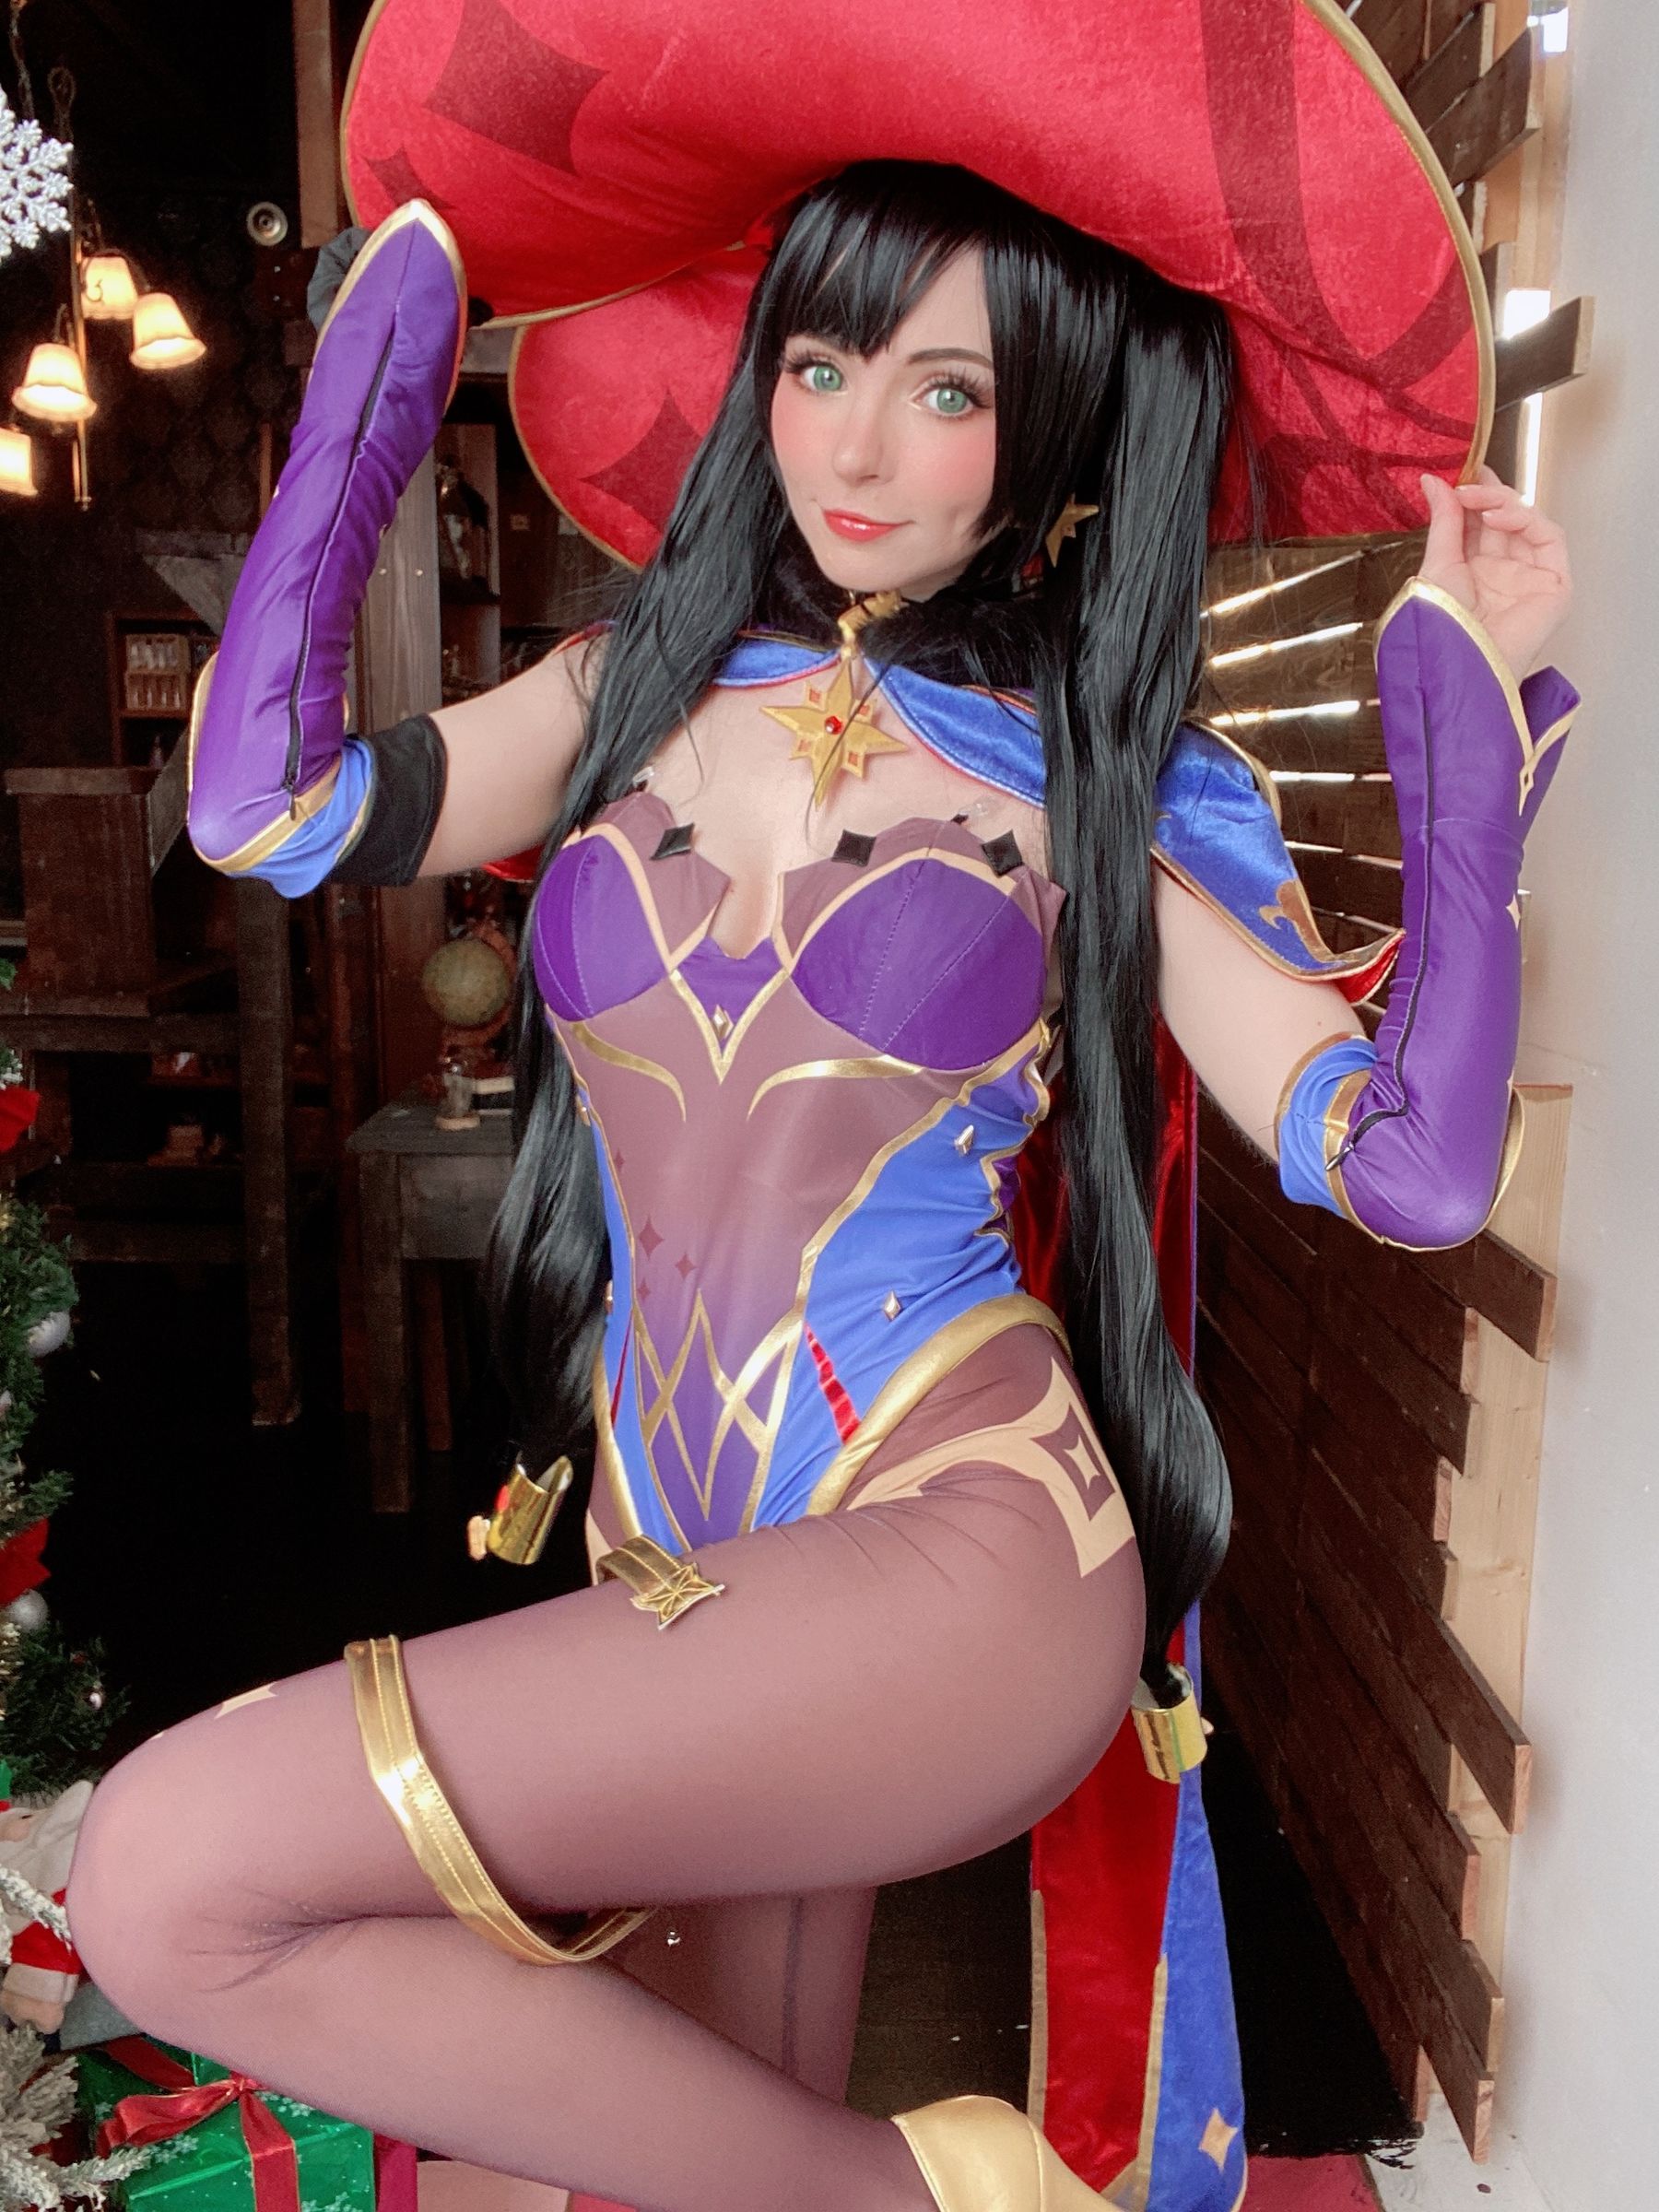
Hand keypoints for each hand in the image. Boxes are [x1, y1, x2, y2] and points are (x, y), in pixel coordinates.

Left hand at [1416, 462, 1571, 681]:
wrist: (1458, 660)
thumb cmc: (1443, 628)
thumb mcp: (1438, 564)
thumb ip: (1443, 521)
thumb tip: (1432, 480)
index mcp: (1474, 574)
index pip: (1481, 526)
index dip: (1474, 497)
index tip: (1460, 474)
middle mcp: (1504, 575)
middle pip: (1505, 521)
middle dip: (1488, 494)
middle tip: (1468, 478)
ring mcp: (1530, 579)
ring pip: (1528, 524)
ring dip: (1502, 503)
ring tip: (1475, 496)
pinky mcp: (1555, 585)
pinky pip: (1550, 539)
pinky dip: (1527, 520)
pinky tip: (1497, 516)